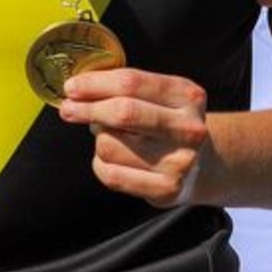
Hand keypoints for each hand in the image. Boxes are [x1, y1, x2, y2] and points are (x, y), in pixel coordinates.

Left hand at [59, 67, 207, 208]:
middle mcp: (187, 128)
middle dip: (87, 109)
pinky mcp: (166, 189)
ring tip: (109, 135)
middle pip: (123, 112)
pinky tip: (109, 158)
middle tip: (68, 108)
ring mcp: (178, 161)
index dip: (95, 83)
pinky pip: (112, 175)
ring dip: (98, 138)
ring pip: (110, 145)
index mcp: (187, 95)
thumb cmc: (170, 121)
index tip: (72, 86)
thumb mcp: (162, 94)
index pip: (132, 83)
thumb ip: (128, 87)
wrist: (203, 164)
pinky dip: (100, 164)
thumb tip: (79, 88)